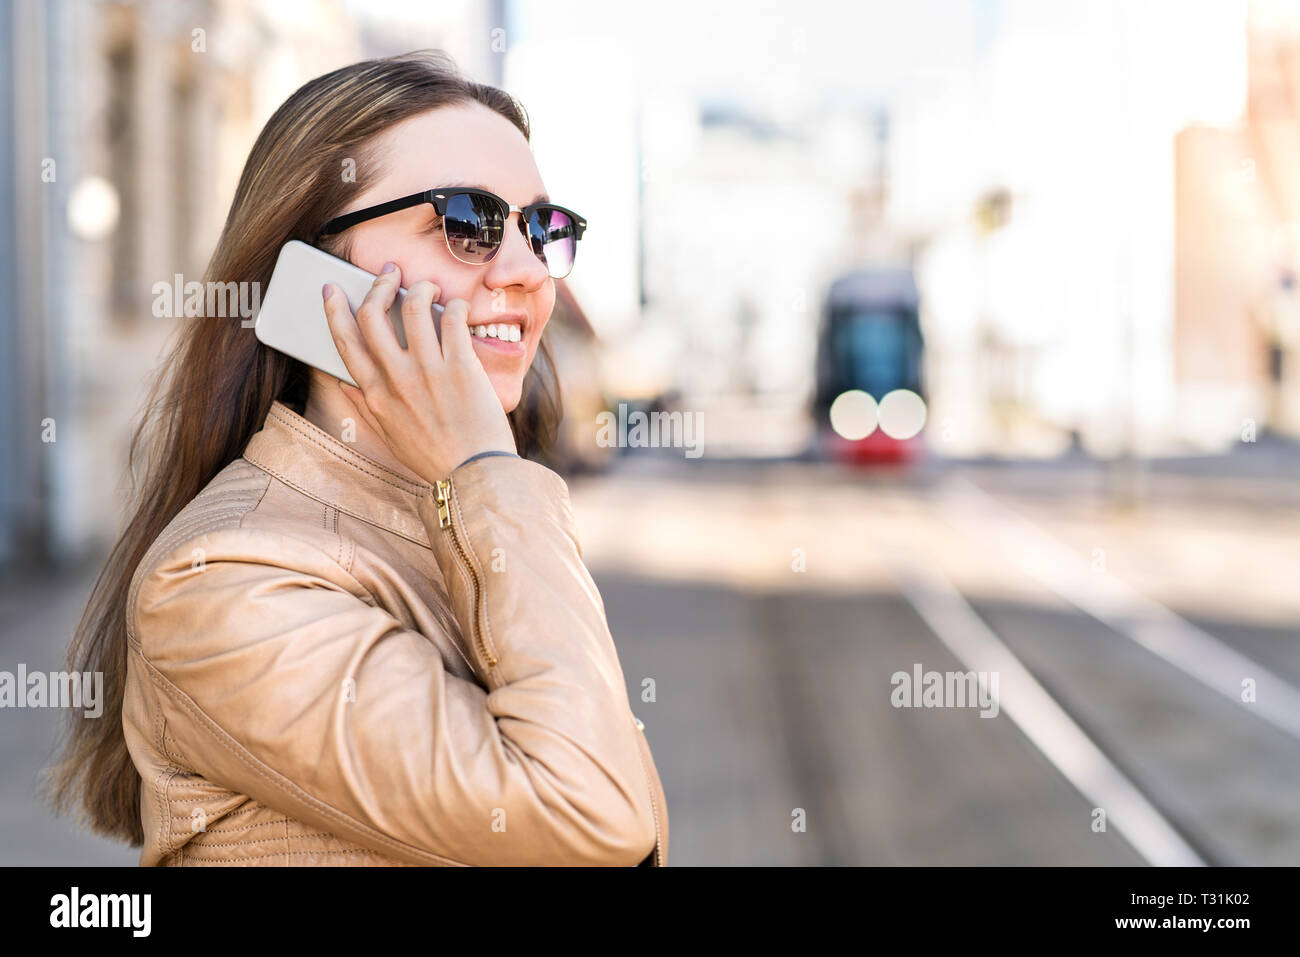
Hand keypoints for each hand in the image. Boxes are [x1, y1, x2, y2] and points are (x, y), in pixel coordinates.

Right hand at [322, 262, 517, 483]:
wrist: (474, 474)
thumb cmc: (434, 457)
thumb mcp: (389, 435)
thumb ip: (366, 406)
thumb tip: (343, 382)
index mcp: (375, 395)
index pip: (345, 342)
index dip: (335, 310)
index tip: (332, 289)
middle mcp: (397, 379)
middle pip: (373, 315)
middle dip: (378, 285)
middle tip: (389, 274)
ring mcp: (428, 371)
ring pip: (413, 306)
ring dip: (419, 287)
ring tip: (428, 286)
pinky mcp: (460, 366)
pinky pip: (452, 319)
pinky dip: (454, 306)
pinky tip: (458, 308)